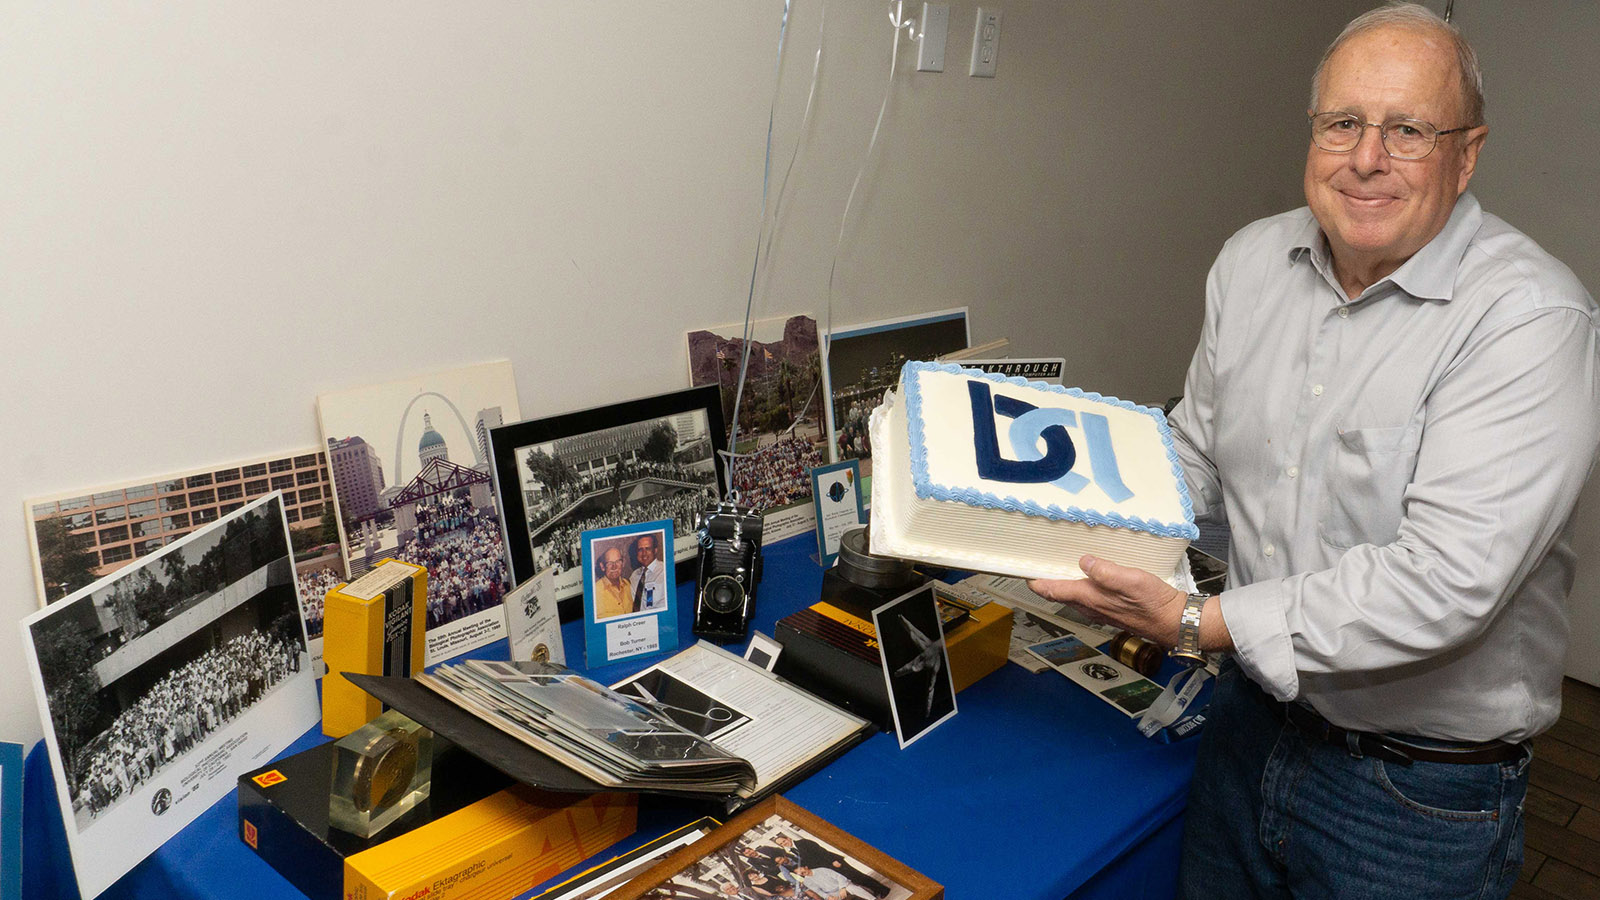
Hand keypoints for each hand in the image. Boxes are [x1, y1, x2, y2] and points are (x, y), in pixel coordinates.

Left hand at [1028, 554, 1187, 646]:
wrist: (1175, 622)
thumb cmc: (1155, 603)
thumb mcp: (1132, 580)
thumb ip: (1105, 572)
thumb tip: (1084, 561)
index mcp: (1091, 598)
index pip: (1053, 590)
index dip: (1036, 581)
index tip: (1022, 571)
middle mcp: (1091, 607)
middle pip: (1059, 594)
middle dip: (1046, 581)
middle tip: (1036, 566)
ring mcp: (1100, 610)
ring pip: (1072, 597)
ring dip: (1061, 584)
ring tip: (1056, 568)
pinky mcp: (1110, 610)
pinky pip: (1086, 598)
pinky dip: (1078, 587)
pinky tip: (1086, 578)